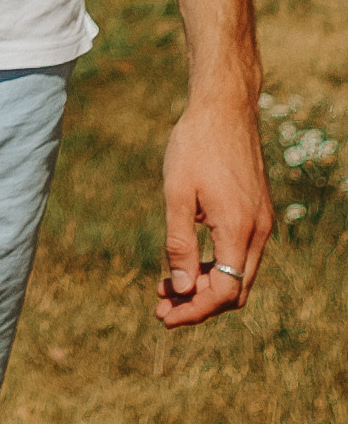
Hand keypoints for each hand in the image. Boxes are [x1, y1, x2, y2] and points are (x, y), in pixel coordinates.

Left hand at [156, 91, 273, 326]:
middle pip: (234, 289)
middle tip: (161, 307)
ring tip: (166, 287)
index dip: (195, 309)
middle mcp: (258, 231)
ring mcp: (261, 222)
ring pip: (238, 273)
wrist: (225, 108)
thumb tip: (182, 288)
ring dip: (206, 285)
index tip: (165, 315)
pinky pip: (240, 253)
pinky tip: (187, 260)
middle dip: (199, 304)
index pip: (223, 291)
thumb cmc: (195, 145)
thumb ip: (179, 243)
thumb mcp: (176, 193)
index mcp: (238, 229)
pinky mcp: (257, 212)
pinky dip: (216, 264)